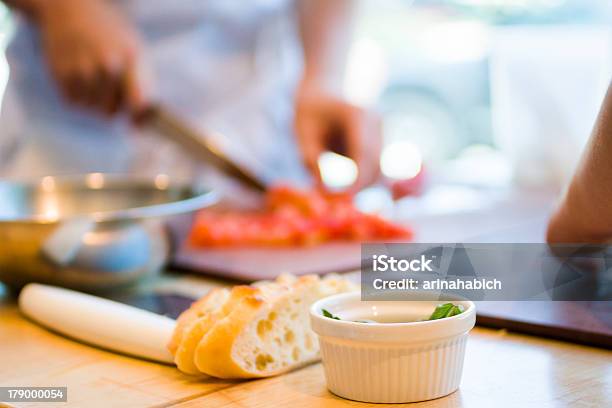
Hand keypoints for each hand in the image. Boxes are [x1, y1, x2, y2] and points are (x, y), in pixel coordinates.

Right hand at [36, 0, 147, 116]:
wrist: (70, 11)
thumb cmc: (109, 35)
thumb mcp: (135, 51)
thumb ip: (143, 86)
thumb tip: (138, 124)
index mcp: (130, 59)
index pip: (136, 104)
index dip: (135, 115)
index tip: (132, 113)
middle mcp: (106, 65)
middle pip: (111, 111)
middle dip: (112, 106)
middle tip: (109, 87)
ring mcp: (82, 70)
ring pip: (91, 109)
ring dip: (93, 102)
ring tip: (94, 80)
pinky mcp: (60, 73)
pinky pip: (73, 103)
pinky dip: (77, 97)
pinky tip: (80, 79)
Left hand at [294, 80, 381, 190]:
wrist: (326, 86)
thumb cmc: (311, 109)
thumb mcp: (302, 132)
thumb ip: (310, 158)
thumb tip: (321, 189)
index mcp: (359, 115)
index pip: (365, 154)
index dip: (357, 182)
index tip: (341, 200)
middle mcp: (378, 122)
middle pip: (377, 165)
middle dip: (359, 188)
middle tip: (333, 202)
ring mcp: (383, 132)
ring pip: (381, 170)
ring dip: (362, 186)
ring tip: (335, 193)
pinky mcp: (382, 143)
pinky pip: (378, 168)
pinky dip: (365, 181)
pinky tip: (346, 188)